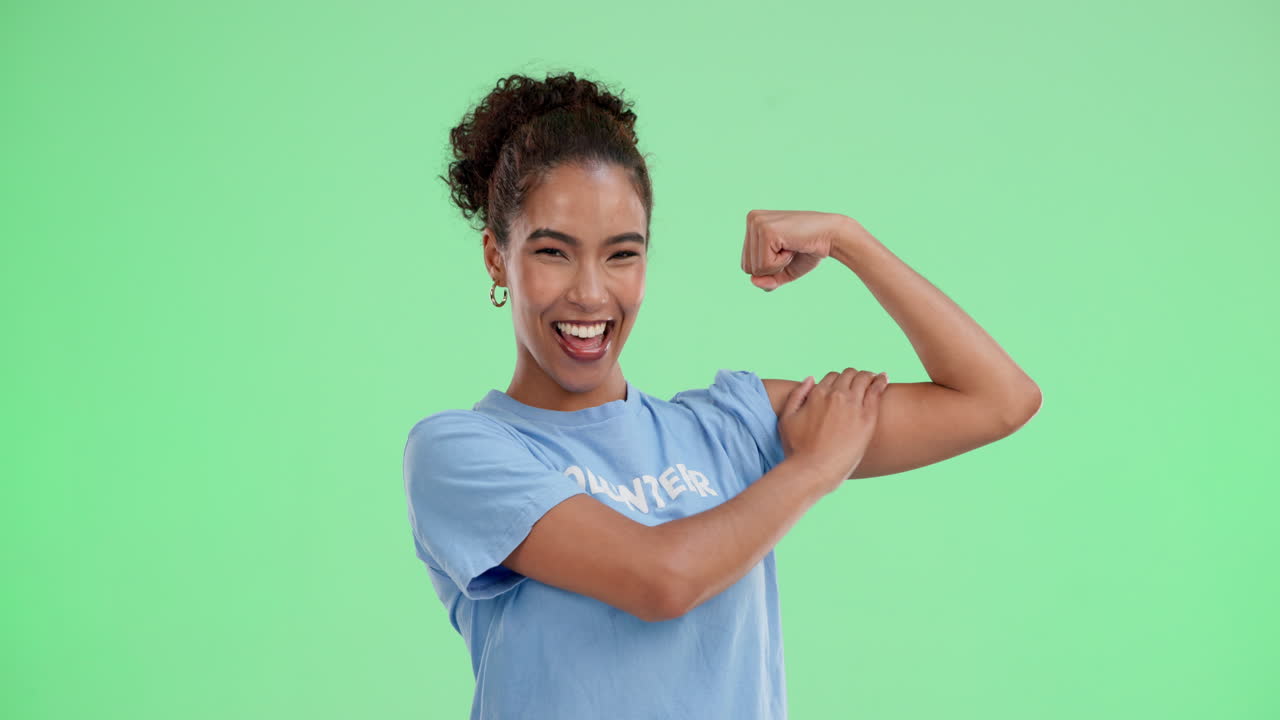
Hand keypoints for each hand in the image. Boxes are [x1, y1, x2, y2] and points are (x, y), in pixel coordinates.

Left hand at [741, 210, 847, 290]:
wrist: (831, 236)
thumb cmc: (808, 251)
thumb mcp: (782, 270)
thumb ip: (766, 280)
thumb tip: (752, 281)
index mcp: (752, 224)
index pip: (746, 265)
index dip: (769, 268)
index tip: (786, 249)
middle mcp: (751, 219)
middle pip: (747, 267)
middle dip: (772, 267)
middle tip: (790, 248)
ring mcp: (757, 223)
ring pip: (755, 268)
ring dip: (778, 264)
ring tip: (791, 246)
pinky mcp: (766, 231)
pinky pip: (765, 265)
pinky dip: (782, 262)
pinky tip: (792, 245)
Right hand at [777, 368, 888, 492]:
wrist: (814, 470)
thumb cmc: (798, 449)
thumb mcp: (787, 419)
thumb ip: (797, 395)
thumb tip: (810, 378)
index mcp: (817, 393)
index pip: (832, 376)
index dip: (837, 381)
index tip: (842, 387)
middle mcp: (836, 395)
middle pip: (849, 374)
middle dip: (852, 376)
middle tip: (858, 383)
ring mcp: (853, 405)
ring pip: (863, 378)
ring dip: (867, 376)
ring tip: (873, 379)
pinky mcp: (868, 417)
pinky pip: (877, 390)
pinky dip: (881, 380)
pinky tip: (884, 378)